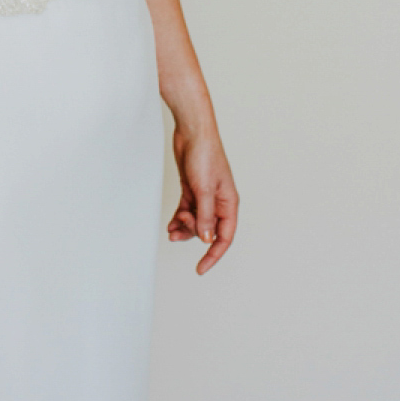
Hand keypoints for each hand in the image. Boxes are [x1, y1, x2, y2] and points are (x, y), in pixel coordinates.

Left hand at [168, 121, 238, 274]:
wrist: (192, 132)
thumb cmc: (205, 154)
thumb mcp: (204, 189)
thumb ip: (205, 216)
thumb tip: (207, 240)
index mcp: (228, 203)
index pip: (224, 236)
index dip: (214, 255)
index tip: (201, 268)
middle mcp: (218, 202)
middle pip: (207, 230)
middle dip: (192, 233)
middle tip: (179, 226)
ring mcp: (204, 196)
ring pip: (195, 222)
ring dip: (183, 227)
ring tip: (172, 228)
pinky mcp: (192, 189)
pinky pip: (186, 211)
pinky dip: (178, 219)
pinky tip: (171, 225)